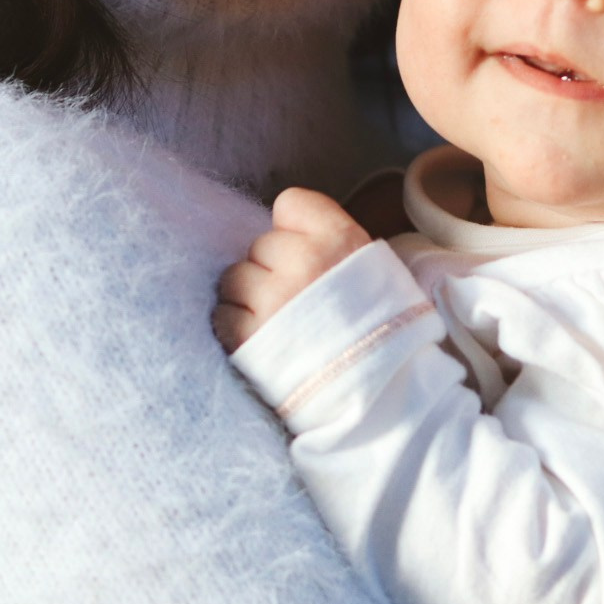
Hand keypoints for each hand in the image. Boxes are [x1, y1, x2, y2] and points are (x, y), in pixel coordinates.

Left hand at [214, 188, 371, 351]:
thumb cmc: (381, 334)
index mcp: (340, 240)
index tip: (302, 255)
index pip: (290, 203)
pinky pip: (222, 315)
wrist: (381, 400)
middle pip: (260, 246)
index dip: (292, 231)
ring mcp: (272, 299)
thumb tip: (283, 226)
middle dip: (270, 271)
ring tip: (278, 326)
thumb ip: (330, 242)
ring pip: (234, 278)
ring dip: (248, 300)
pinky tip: (263, 344)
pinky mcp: (247, 337)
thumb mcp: (376, 270)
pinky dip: (235, 330)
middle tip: (294, 303)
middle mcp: (303, 262)